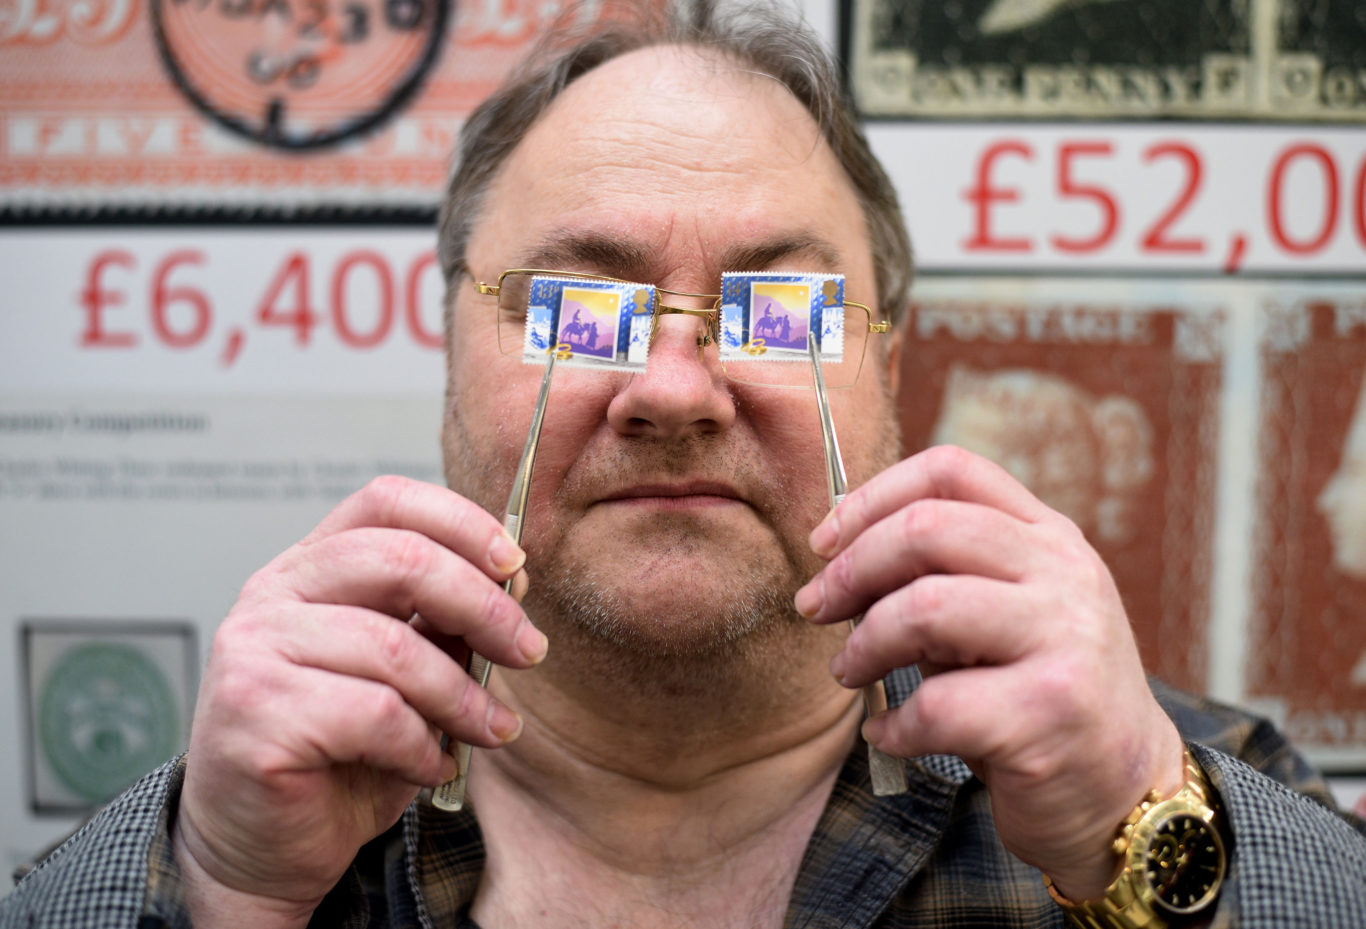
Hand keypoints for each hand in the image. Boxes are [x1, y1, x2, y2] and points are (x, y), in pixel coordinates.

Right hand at [173, 477, 547, 925]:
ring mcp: (253, 649)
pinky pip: (375, 715)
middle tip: (528, 651)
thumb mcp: (404, 674)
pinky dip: (423, 746)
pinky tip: (432, 767)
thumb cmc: (338, 755)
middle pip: (402, 560)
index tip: (515, 567)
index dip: (461, 522)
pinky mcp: (255, 712)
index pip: (386, 501)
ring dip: (464, 697)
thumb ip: (439, 623)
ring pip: (397, 648)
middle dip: (484, 607)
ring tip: (492, 730)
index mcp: (309, 567)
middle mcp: (271, 594)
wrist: (261, 847)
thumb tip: (510, 584)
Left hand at [795, 446, 1184, 899]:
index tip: (825, 543)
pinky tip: (889, 735)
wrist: (1127, 792)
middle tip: (816, 608)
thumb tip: (839, 560)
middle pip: (926, 528)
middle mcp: (1064, 575)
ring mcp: (1064, 639)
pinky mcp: (1048, 713)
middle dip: (850, 570)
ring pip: (924, 608)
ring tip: (849, 672)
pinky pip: (935, 705)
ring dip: (864, 644)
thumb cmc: (1039, 695)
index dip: (871, 497)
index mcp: (1049, 537)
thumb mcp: (1006, 616)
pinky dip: (892, 725)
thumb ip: (944, 577)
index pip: (951, 471)